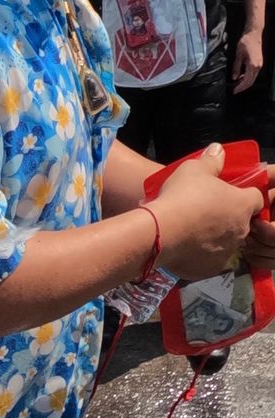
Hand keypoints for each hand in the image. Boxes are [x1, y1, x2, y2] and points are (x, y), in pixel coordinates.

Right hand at [152, 143, 258, 281]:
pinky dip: (201, 253)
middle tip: (206, 209)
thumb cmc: (181, 196)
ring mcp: (228, 251)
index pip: (257, 198)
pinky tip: (185, 245)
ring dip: (215, 235)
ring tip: (192, 228)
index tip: (229, 192)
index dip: (245, 194)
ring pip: (226, 241)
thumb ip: (211, 160)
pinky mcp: (212, 268)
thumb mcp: (193, 169)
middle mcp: (241, 230)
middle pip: (242, 221)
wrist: (161, 234)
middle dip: (228, 216)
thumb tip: (219, 149)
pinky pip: (210, 258)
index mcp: (241, 205)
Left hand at [233, 29, 263, 94]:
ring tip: (235, 85)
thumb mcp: (238, 55)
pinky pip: (253, 73)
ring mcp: (259, 65)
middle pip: (251, 81)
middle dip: (242, 87)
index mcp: (253, 66)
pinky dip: (247, 77)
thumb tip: (234, 77)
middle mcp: (258, 67)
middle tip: (234, 90)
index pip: (247, 81)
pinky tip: (240, 77)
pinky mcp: (258, 63)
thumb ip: (236, 67)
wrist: (253, 35)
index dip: (240, 87)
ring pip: (252, 78)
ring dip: (244, 82)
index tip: (234, 91)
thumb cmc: (245, 42)